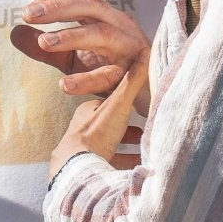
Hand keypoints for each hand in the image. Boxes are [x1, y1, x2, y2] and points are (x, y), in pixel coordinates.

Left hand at [9, 0, 150, 109]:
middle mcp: (119, 25)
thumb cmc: (111, 69)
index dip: (54, 0)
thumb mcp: (74, 58)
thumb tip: (14, 33)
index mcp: (105, 17)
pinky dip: (87, 80)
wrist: (149, 96)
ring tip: (44, 43)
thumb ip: (46, 49)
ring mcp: (130, 48)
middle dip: (58, 8)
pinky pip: (110, 75)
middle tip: (30, 15)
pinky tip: (64, 86)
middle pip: (89, 5)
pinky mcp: (135, 74)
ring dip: (71, 36)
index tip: (28, 11)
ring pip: (101, 35)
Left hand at [49, 58, 149, 176]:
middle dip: (127, 127)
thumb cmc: (96, 134)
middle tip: (144, 130)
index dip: (126, 103)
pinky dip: (122, 165)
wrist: (76, 170)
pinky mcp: (87, 169)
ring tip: (144, 149)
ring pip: (109, 146)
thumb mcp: (118, 104)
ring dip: (126, 147)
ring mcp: (84, 150)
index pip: (109, 102)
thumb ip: (132, 82)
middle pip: (110, 125)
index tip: (139, 106)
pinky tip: (135, 168)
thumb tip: (145, 52)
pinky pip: (108, 165)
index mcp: (88, 111)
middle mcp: (83, 129)